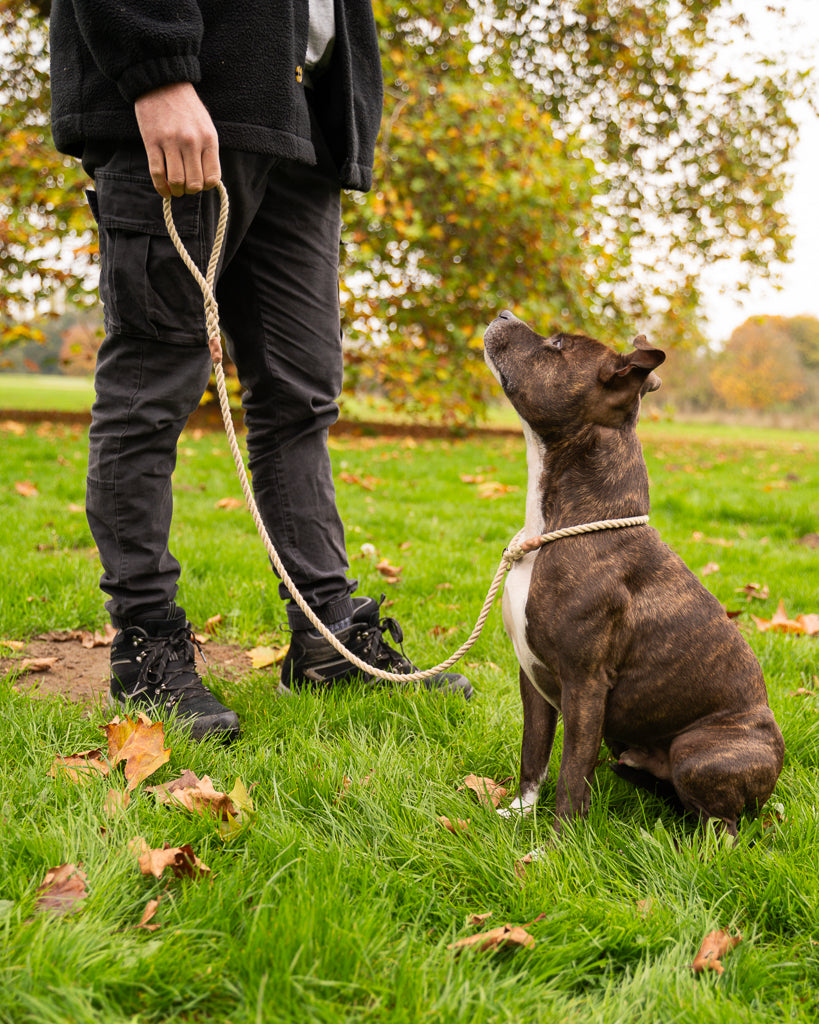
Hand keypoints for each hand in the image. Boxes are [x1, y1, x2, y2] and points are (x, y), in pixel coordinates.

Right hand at [134, 82, 220, 197]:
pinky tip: (163, 190)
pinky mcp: (152, 141)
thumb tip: (208, 179)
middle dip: (190, 190)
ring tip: (174, 189)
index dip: (206, 186)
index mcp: (208, 139)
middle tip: (185, 187)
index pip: (212, 178)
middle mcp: (191, 142)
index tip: (200, 183)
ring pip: (176, 181)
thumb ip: (208, 151)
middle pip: (194, 184)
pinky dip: (160, 187)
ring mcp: (171, 142)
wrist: (162, 83)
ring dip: (176, 191)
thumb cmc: (186, 107)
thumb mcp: (206, 126)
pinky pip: (157, 173)